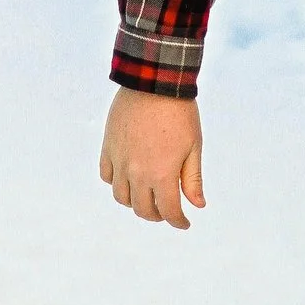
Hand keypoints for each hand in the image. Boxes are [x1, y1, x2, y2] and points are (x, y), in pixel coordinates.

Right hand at [100, 87, 205, 226]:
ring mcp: (120, 161)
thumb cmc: (180, 113)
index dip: (178, 221)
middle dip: (158, 215)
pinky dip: (116, 183)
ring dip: (135, 202)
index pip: (169, 211)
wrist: (154, 82)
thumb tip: (198, 205)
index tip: (185, 222)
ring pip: (121, 197)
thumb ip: (193, 179)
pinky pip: (106, 176)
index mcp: (162, 175)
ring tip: (147, 196)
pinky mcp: (108, 148)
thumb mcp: (193, 146)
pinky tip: (128, 178)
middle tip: (168, 210)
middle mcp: (137, 173)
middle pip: (143, 209)